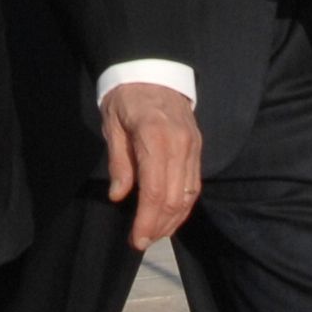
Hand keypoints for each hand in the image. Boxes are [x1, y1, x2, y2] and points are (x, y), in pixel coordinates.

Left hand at [98, 80, 203, 249]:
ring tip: (155, 234)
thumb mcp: (113, 126)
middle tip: (142, 242)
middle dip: (159, 225)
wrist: (154, 70)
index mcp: (155, 138)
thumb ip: (119, 163)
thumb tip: (118, 196)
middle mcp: (179, 145)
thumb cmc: (127, 98)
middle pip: (173, 198)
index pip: (154, 190)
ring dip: (173, 220)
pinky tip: (170, 216)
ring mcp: (192, 146)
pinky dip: (184, 205)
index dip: (147, 220)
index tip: (137, 239)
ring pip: (188, 195)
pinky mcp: (198, 148)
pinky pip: (194, 184)